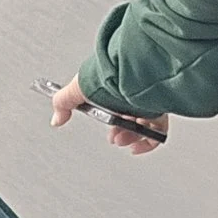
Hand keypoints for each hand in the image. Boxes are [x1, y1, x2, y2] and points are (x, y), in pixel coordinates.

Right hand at [46, 77, 168, 155]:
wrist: (126, 70)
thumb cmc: (104, 75)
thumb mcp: (77, 90)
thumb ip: (63, 103)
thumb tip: (56, 119)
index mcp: (115, 88)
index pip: (116, 109)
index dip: (111, 124)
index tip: (108, 133)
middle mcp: (133, 94)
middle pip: (130, 119)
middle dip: (121, 134)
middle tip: (116, 139)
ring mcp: (148, 100)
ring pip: (144, 126)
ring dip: (132, 137)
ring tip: (124, 141)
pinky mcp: (161, 107)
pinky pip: (159, 130)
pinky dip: (149, 142)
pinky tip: (139, 146)